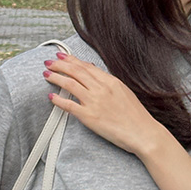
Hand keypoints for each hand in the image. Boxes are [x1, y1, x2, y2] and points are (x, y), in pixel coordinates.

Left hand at [43, 54, 160, 156]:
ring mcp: (94, 102)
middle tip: (49, 62)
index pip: (86, 66)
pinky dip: (58, 100)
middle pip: (75, 72)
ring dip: (56, 77)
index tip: (61, 56)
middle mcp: (101, 89)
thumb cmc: (136, 116)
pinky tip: (51, 97)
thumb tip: (94, 71)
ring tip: (47, 74)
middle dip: (59, 65)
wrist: (143, 133)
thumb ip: (108, 81)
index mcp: (111, 81)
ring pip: (69, 84)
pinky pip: (69, 105)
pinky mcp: (89, 117)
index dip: (71, 60)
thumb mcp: (124, 91)